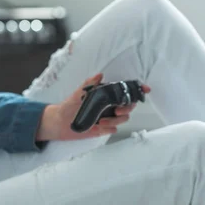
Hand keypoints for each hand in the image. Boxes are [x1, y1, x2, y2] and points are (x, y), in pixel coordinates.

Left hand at [36, 73, 150, 140]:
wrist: (59, 122)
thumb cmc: (69, 106)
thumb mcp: (78, 93)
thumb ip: (89, 84)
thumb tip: (100, 75)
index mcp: (105, 96)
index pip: (124, 92)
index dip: (136, 90)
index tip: (145, 89)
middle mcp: (109, 107)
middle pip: (128, 107)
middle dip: (127, 108)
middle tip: (117, 111)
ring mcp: (107, 118)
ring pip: (122, 120)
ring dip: (115, 121)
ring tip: (101, 122)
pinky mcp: (102, 129)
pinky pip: (113, 130)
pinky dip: (109, 129)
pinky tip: (100, 127)